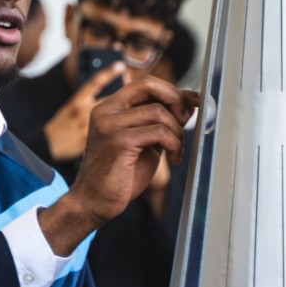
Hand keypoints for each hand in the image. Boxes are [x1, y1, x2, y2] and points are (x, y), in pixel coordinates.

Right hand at [37, 78, 199, 254]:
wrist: (93, 202)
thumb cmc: (118, 176)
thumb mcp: (140, 143)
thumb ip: (155, 123)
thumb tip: (186, 107)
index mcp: (109, 109)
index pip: (145, 83)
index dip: (172, 90)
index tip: (192, 102)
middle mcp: (106, 112)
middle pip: (150, 86)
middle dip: (176, 100)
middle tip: (186, 121)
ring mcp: (110, 125)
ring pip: (159, 112)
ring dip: (177, 132)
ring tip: (176, 150)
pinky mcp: (119, 141)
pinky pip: (158, 132)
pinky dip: (173, 144)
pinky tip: (172, 159)